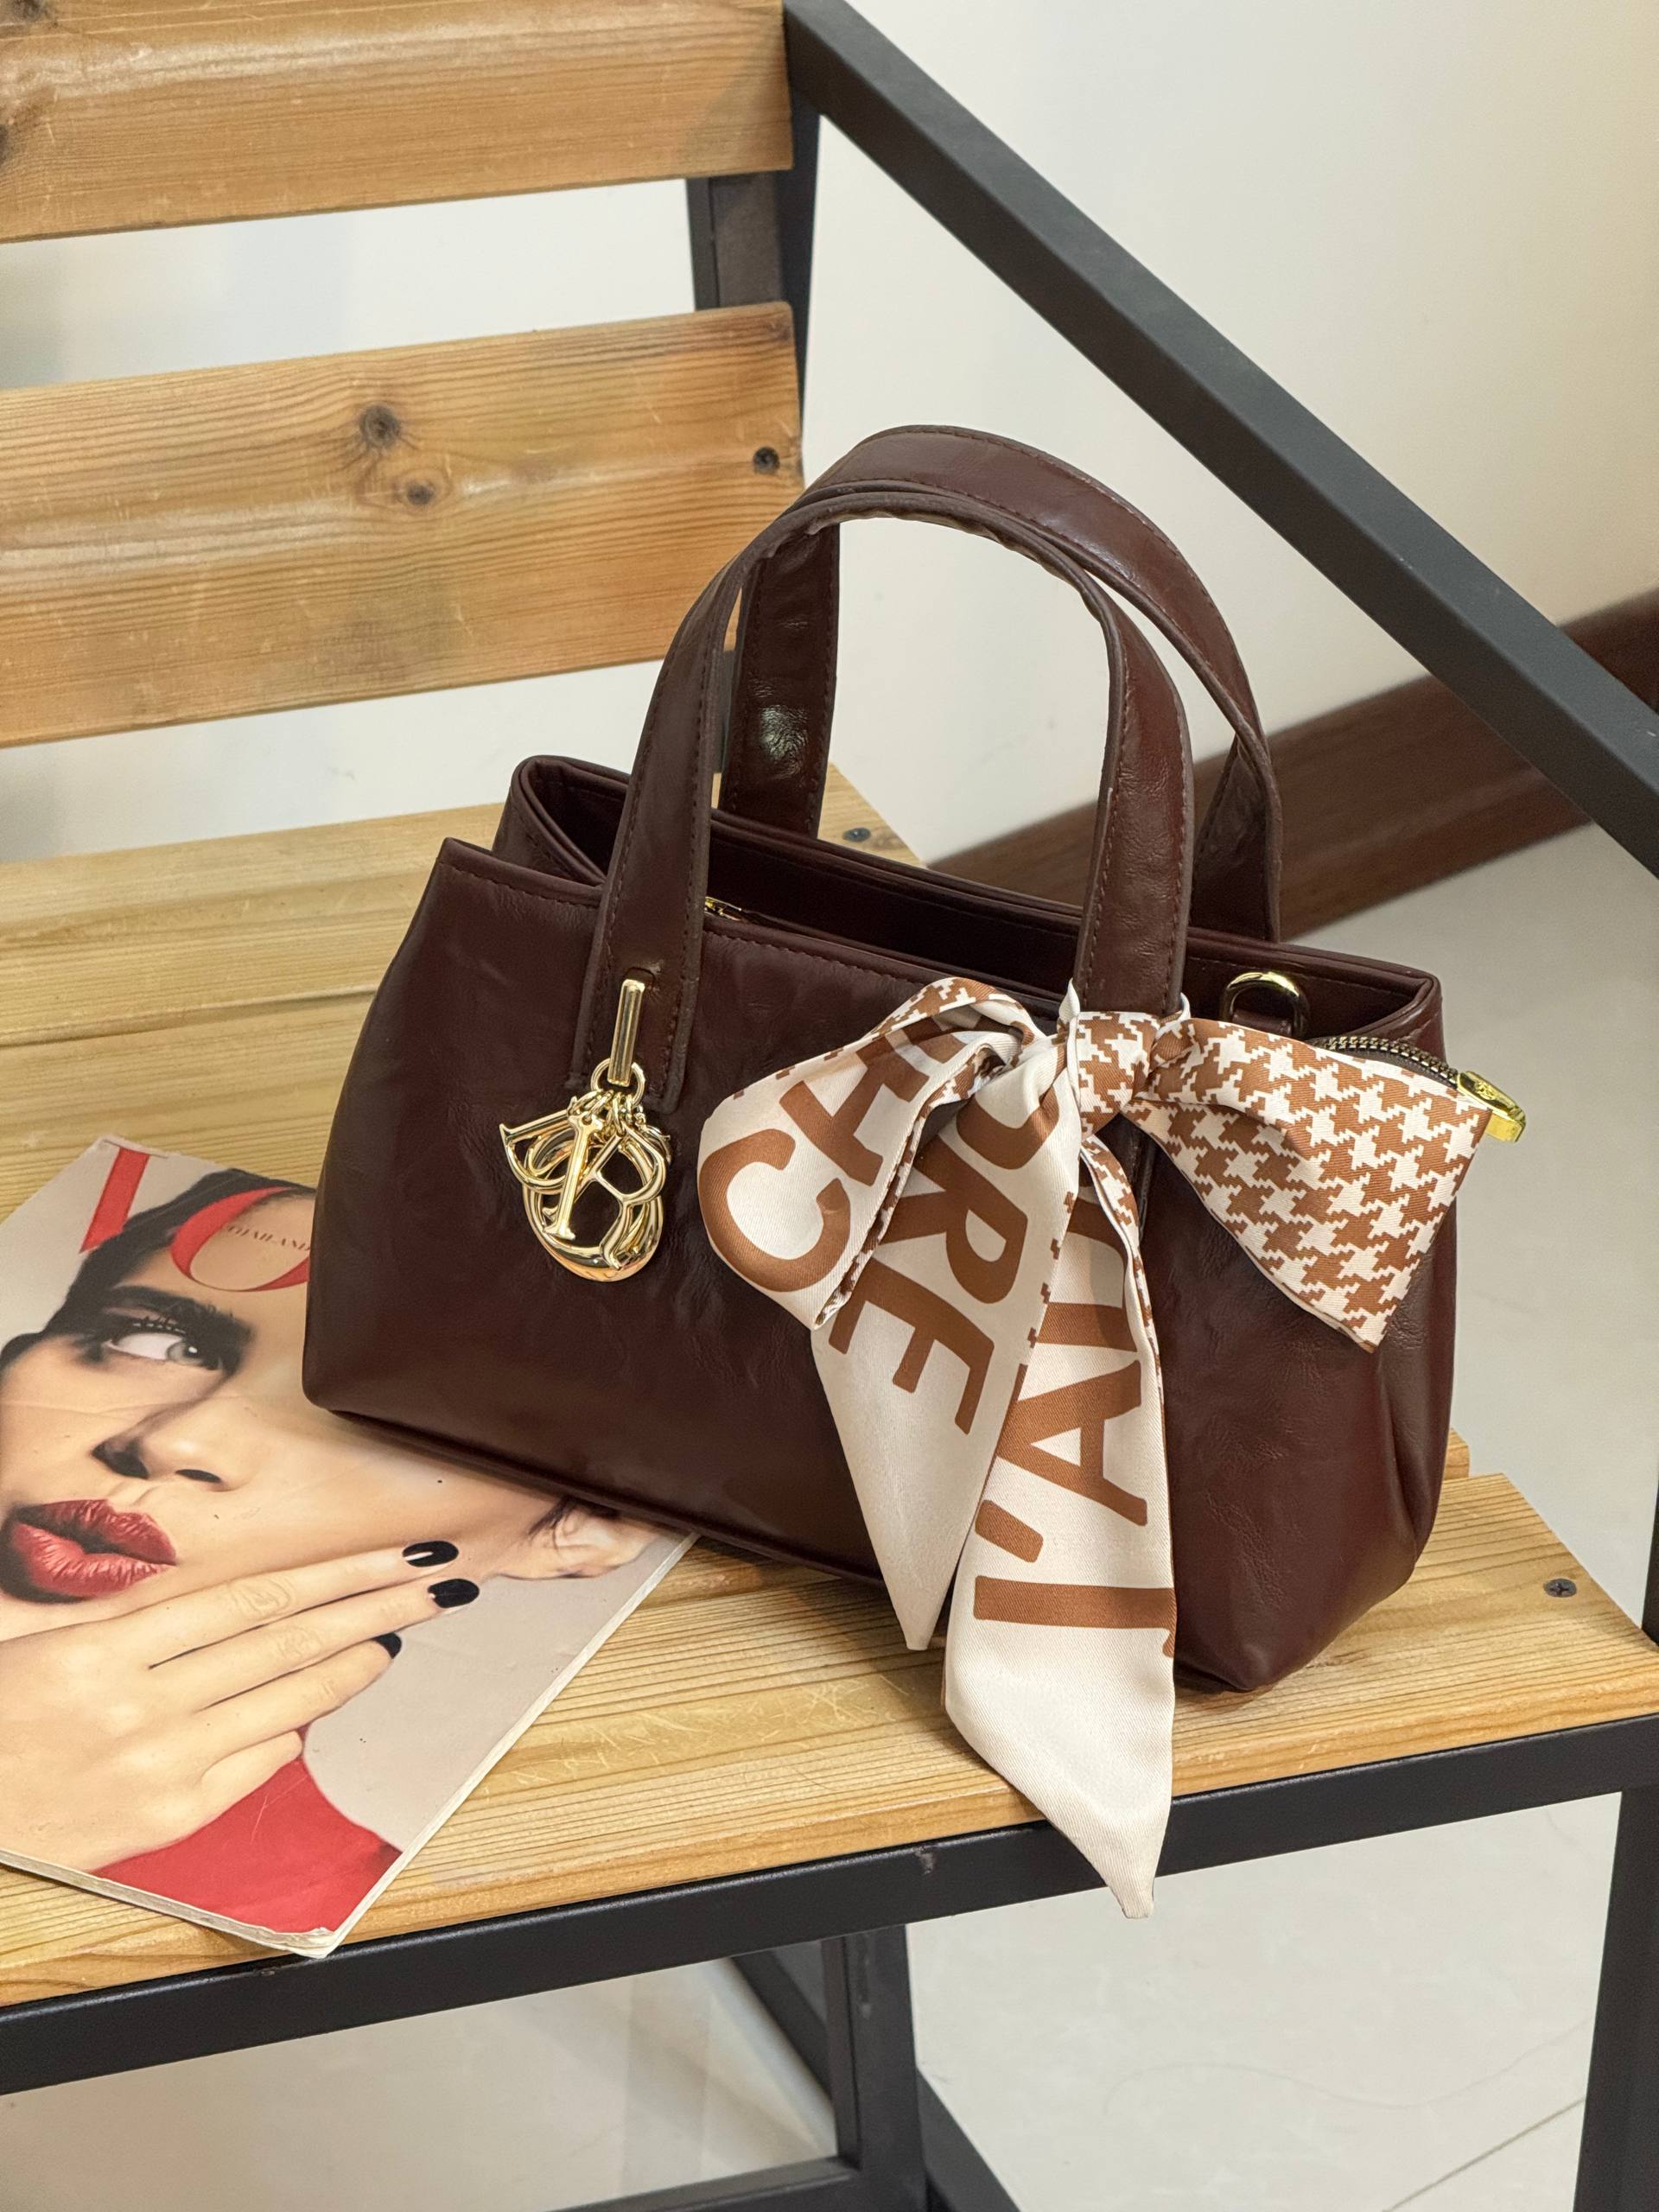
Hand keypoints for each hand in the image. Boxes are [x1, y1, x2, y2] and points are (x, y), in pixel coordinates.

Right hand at [0, 1546, 471, 1870]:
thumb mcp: (49, 1647)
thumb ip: (138, 1628)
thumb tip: (232, 1610)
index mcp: (107, 1648)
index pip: (254, 1597)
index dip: (339, 1573)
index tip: (398, 1552)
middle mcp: (142, 1704)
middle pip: (288, 1641)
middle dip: (375, 1604)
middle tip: (439, 1579)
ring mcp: (159, 1766)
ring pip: (285, 1703)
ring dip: (353, 1664)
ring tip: (400, 1632)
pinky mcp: (165, 1821)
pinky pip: (253, 1765)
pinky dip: (289, 1732)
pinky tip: (314, 1711)